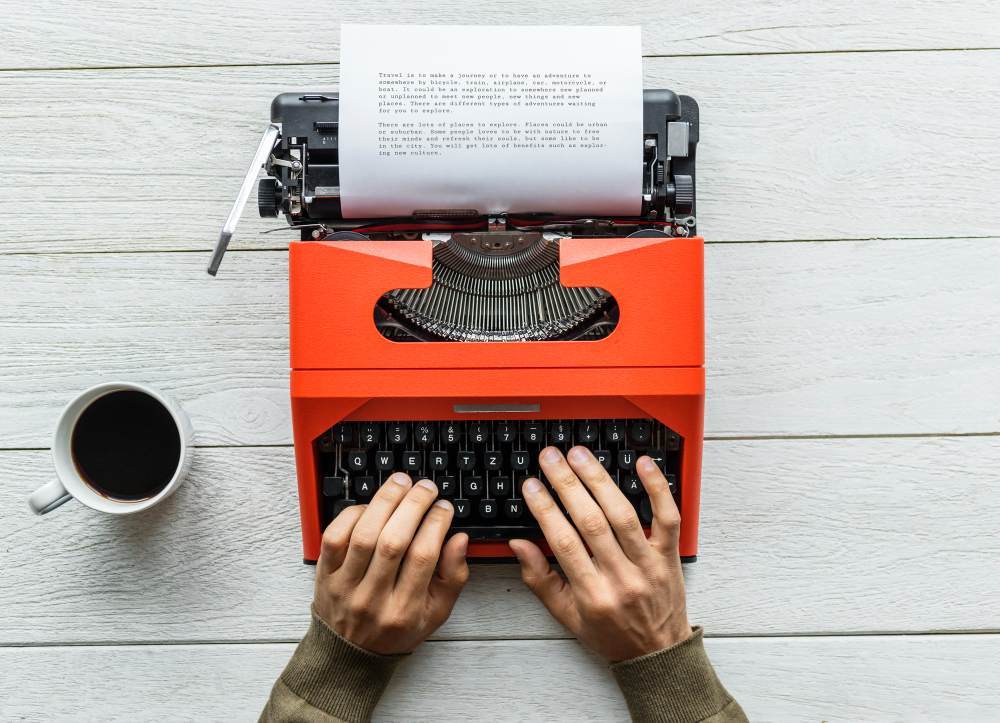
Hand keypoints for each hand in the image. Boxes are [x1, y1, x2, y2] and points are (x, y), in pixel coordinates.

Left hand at [314, 473, 469, 654]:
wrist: (349, 656)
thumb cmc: (395, 630)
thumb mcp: (435, 614)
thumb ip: (453, 578)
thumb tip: (459, 539)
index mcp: (404, 611)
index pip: (423, 557)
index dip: (436, 524)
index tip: (445, 507)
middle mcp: (372, 599)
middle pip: (393, 542)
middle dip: (413, 506)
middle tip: (426, 488)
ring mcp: (345, 586)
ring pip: (363, 535)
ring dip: (384, 502)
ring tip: (401, 484)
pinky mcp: (324, 575)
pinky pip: (334, 537)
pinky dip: (352, 514)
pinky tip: (370, 506)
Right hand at [509, 447, 692, 661]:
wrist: (658, 655)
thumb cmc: (611, 634)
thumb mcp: (567, 616)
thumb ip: (540, 579)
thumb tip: (519, 544)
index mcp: (593, 595)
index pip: (564, 543)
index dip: (545, 510)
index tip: (531, 486)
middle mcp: (622, 578)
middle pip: (592, 522)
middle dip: (567, 484)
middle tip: (551, 458)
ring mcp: (649, 564)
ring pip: (624, 515)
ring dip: (600, 480)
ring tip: (580, 456)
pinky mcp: (670, 555)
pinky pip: (668, 517)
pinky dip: (657, 488)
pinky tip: (642, 464)